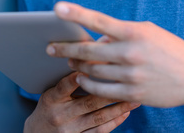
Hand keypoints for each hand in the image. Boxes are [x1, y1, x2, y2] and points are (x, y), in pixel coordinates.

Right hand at [24, 71, 139, 131]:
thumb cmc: (49, 106)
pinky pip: (99, 131)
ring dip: (118, 107)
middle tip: (127, 81)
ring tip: (134, 98)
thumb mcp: (49, 91)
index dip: (77, 77)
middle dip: (110, 92)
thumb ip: (66, 80)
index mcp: (51, 99)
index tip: (92, 66)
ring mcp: (70, 130)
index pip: (64, 86)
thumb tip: (87, 59)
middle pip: (88, 102)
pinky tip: (125, 112)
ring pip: (98, 118)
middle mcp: (60, 115)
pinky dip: (114, 122)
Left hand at [46, 2, 183, 107]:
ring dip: (76, 67)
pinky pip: (102, 90)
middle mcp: (129, 52)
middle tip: (50, 47)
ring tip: (68, 62)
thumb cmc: (167, 48)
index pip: (98, 20)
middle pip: (88, 50)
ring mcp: (131, 74)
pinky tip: (81, 79)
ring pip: (92, 71)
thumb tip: (97, 41)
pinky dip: (88, 84)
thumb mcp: (146, 31)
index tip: (58, 8)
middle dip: (65, 49)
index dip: (76, 13)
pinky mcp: (132, 92)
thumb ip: (120, 34)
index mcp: (132, 32)